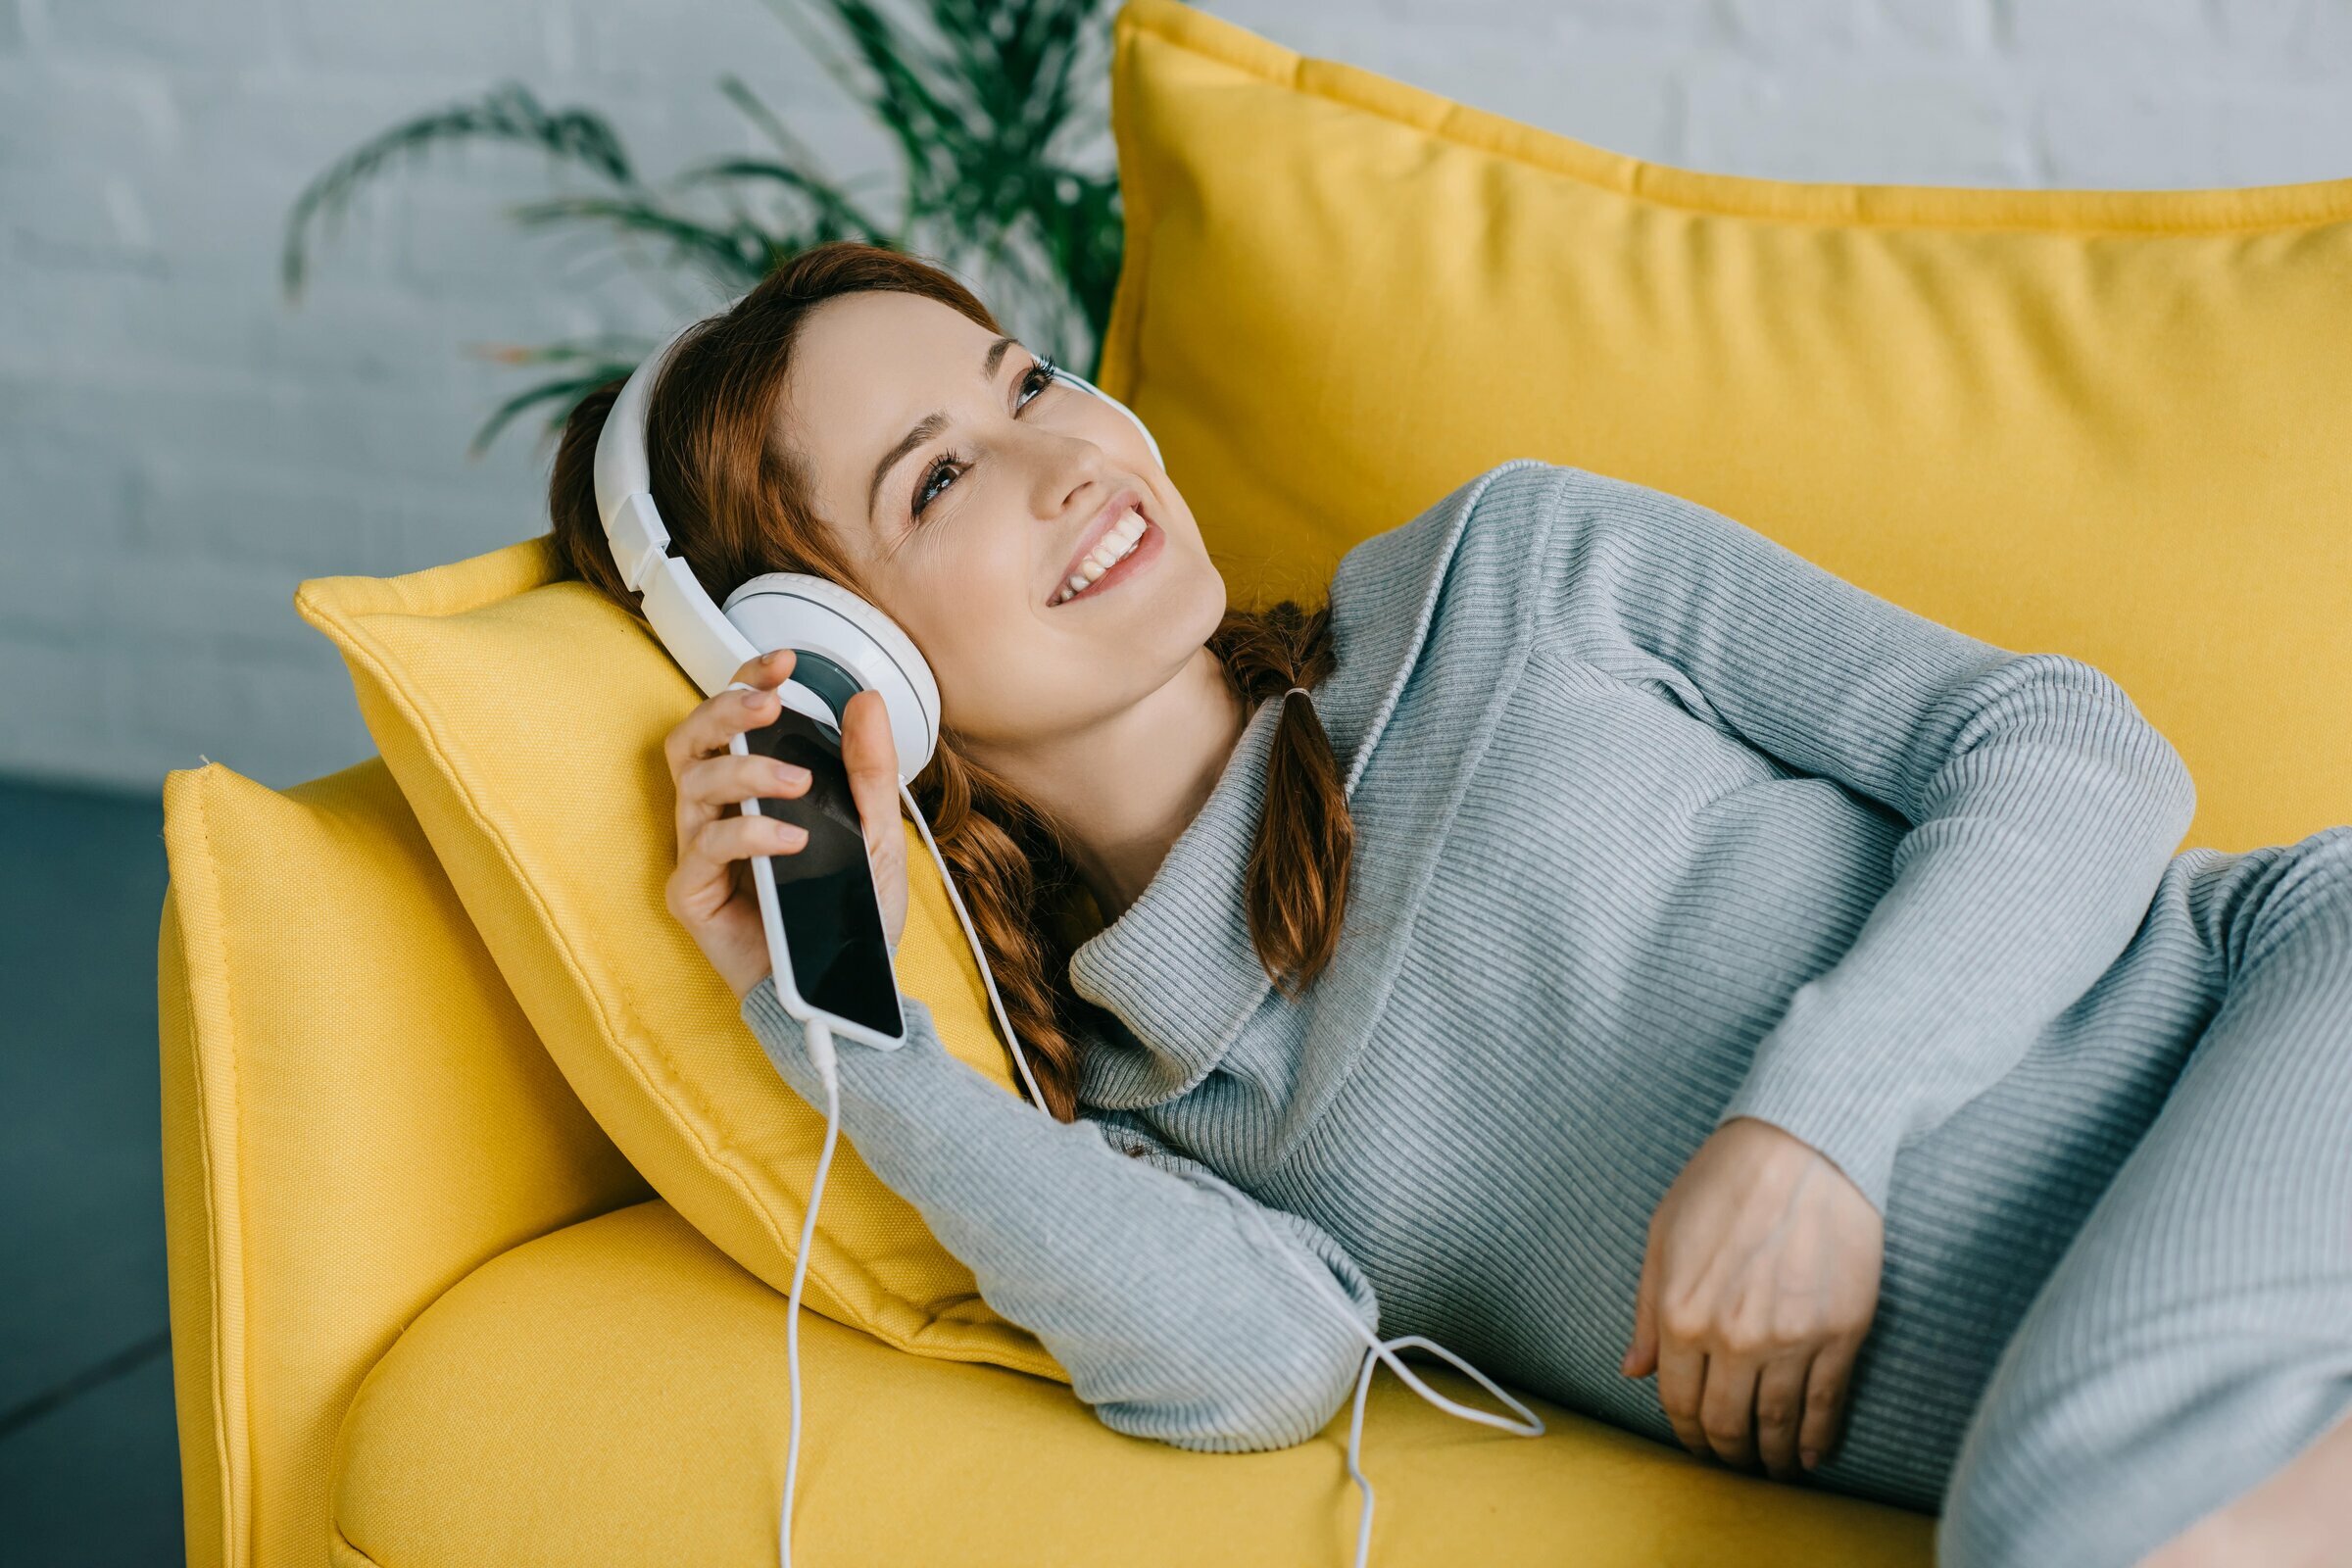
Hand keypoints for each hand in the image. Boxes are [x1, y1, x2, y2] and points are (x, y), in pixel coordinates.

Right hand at [663, 648, 910, 1002]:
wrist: (848, 985)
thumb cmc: (850, 912)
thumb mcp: (876, 832)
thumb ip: (869, 769)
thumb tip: (866, 701)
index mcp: (754, 790)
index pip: (734, 722)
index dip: (748, 682)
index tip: (784, 662)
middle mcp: (719, 813)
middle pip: (691, 739)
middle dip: (726, 710)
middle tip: (769, 706)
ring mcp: (700, 853)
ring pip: (693, 785)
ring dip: (745, 772)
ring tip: (796, 784)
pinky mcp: (692, 894)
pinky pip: (705, 847)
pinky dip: (749, 833)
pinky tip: (789, 838)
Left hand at [1620, 1115, 1883, 1481]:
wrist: (1803, 1145)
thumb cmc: (1724, 1181)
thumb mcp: (1663, 1236)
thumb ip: (1648, 1311)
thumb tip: (1634, 1370)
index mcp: (1683, 1315)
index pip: (1678, 1401)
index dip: (1685, 1433)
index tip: (1694, 1445)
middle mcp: (1735, 1337)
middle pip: (1727, 1422)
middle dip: (1726, 1452)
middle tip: (1731, 1461)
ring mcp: (1792, 1338)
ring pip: (1778, 1423)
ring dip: (1771, 1456)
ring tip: (1769, 1468)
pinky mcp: (1842, 1332)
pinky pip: (1826, 1403)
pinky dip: (1817, 1439)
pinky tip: (1810, 1454)